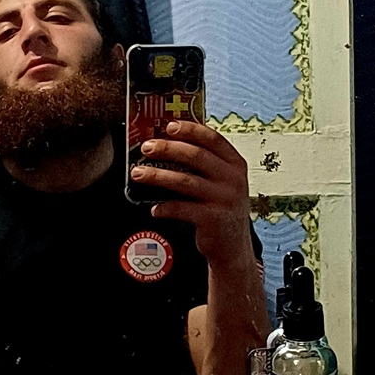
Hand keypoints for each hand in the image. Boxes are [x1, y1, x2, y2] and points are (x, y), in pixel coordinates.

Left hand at [130, 121, 252, 267]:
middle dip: (167, 149)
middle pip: (195, 156)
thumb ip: (206, 165)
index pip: (212, 139)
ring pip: (184, 181)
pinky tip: (155, 209)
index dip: (190, 130)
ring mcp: (224, 199)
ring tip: (138, 174)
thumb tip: (169, 145)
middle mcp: (233, 180)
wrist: (233, 248)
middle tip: (146, 148)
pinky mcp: (213, 219)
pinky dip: (164, 207)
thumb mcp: (223, 184)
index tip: (169, 126)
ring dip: (157, 176)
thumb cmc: (221, 210)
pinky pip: (181, 208)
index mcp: (236, 165)